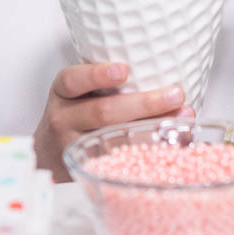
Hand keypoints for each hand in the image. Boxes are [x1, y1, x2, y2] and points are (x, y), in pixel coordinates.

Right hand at [34, 62, 192, 181]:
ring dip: (155, 126)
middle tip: (175, 94)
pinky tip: (173, 141)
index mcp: (63, 92)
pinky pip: (123, 160)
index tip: (124, 70)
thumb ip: (105, 80)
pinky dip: (151, 149)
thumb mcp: (78, 91)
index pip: (73, 80)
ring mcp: (75, 147)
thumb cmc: (76, 112)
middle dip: (144, 103)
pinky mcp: (90, 168)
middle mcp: (64, 119)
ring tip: (183, 116)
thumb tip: (163, 66)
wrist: (50, 152)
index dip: (98, 75)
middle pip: (103, 112)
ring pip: (116, 138)